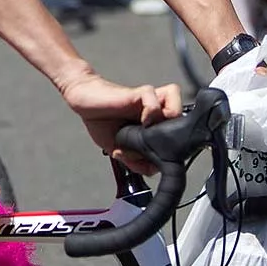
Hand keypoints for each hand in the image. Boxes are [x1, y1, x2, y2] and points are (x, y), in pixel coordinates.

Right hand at [59, 67, 181, 173]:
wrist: (83, 101)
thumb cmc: (100, 120)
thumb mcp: (117, 148)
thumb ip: (134, 160)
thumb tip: (152, 171)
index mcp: (151, 122)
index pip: (178, 128)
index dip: (178, 140)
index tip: (168, 155)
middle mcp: (153, 110)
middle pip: (183, 116)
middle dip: (176, 132)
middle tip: (163, 143)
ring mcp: (146, 100)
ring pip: (175, 101)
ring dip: (169, 118)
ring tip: (155, 130)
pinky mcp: (136, 93)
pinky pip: (153, 96)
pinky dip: (152, 110)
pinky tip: (143, 122)